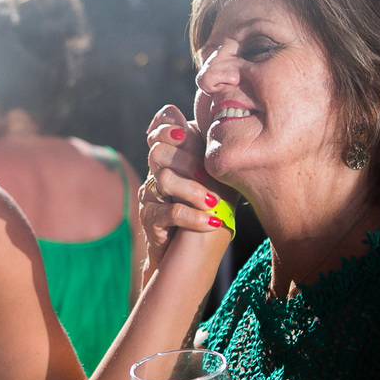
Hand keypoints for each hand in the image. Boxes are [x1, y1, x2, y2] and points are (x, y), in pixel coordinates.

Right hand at [140, 105, 236, 271]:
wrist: (196, 254)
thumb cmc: (213, 212)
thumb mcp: (221, 180)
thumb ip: (218, 157)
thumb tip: (230, 129)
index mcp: (175, 156)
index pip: (162, 126)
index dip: (168, 125)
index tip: (186, 135)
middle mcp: (157, 171)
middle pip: (159, 151)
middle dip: (187, 160)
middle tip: (208, 176)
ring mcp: (150, 195)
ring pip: (164, 179)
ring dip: (192, 191)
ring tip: (213, 204)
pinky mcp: (149, 218)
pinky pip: (169, 212)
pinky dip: (193, 217)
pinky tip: (211, 223)